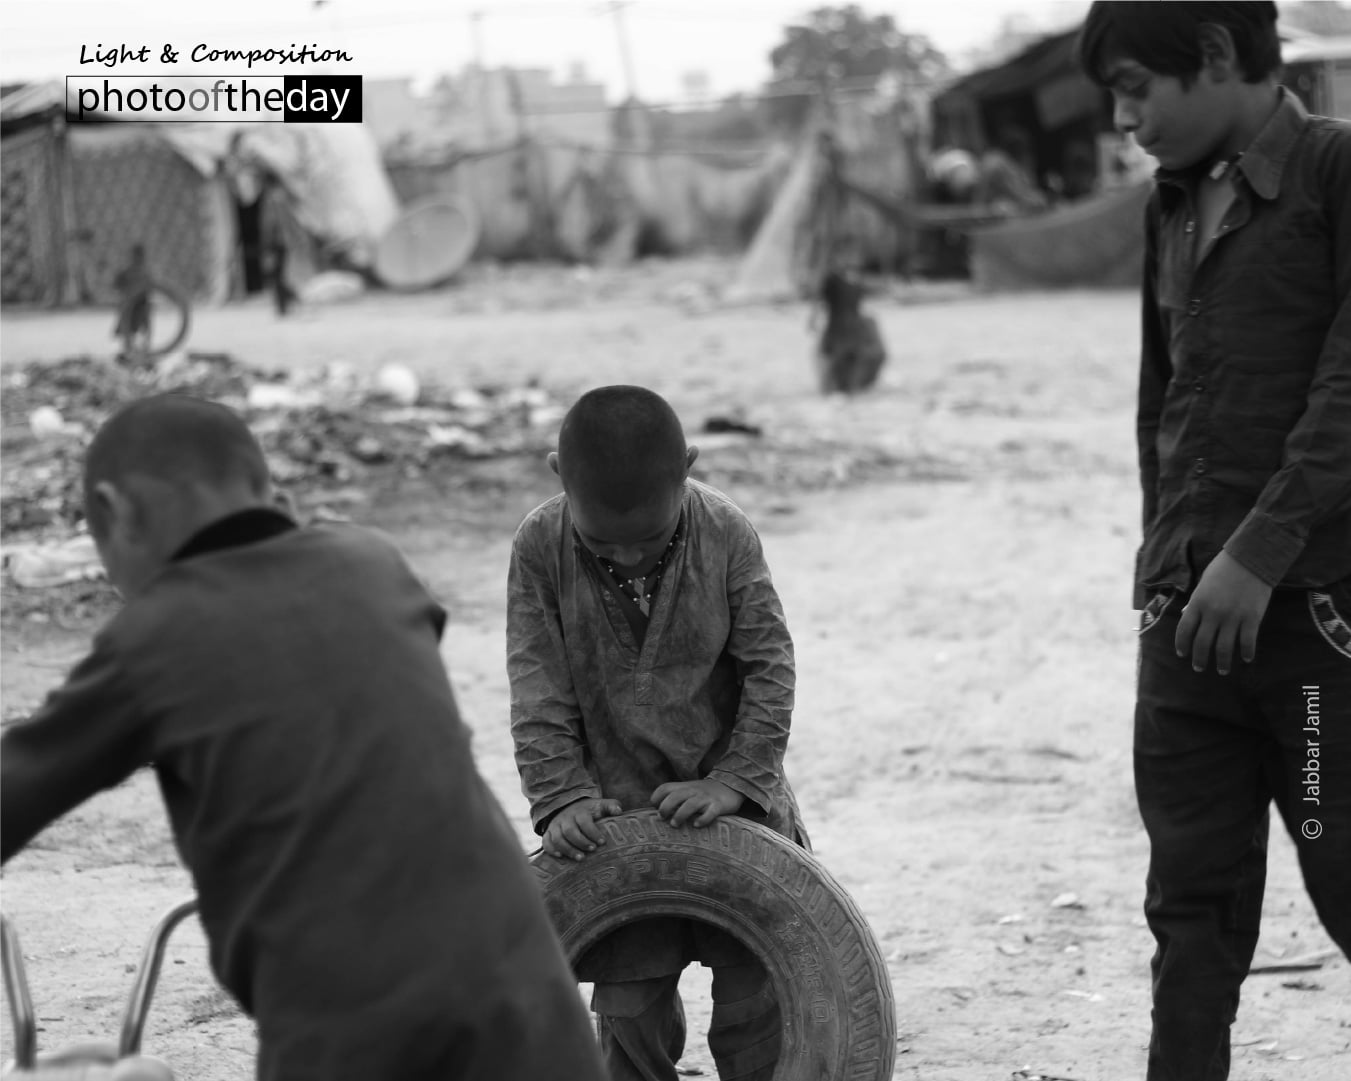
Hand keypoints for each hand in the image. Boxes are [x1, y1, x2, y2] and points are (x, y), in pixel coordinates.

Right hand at [543, 798, 621, 860]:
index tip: (602, 842)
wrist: (570, 807)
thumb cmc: (590, 810)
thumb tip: (619, 811)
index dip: (593, 832)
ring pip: (558, 838)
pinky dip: (551, 850)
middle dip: (581, 842)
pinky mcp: (548, 833)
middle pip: (570, 831)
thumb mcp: (600, 805)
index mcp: (579, 811)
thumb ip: (611, 806)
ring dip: (568, 849)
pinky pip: (546, 841)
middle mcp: (565, 818)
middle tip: (592, 850)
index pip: (584, 822)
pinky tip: (560, 857)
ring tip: (580, 858)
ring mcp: (555, 826)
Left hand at [651, 779, 743, 827]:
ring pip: (691, 804)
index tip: (655, 808)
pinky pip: (710, 812)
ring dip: (680, 815)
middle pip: (675, 796)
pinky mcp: (718, 805)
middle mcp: (693, 791)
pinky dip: (703, 819)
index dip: (656, 797)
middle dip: (666, 807)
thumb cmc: (704, 793)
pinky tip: (697, 825)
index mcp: (684, 787)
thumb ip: (675, 797)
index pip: (665, 788)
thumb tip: (659, 813)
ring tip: (675, 824)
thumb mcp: (688, 790)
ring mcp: (706, 798)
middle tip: (663, 818)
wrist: (730, 786)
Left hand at [1174, 550, 1273, 674]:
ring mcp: (1233, 617)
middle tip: (1198, 668)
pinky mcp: (1252, 618)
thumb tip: (1187, 614)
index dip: (1182, 645)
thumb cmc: (1224, 568)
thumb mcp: (1203, 584)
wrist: (1252, 558)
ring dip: (1222, 662)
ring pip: (1224, 648)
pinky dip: (1246, 652)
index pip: (1184, 630)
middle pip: (1202, 643)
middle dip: (1199, 659)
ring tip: (1221, 671)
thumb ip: (1195, 601)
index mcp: (1198, 603)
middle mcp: (1213, 613)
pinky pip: (1247, 641)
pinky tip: (1246, 659)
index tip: (1182, 654)